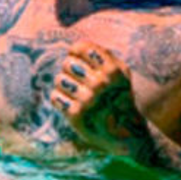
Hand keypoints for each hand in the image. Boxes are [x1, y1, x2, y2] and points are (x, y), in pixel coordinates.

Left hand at [51, 41, 151, 157]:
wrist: (125, 131)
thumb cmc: (118, 95)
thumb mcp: (120, 72)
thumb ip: (102, 55)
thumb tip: (75, 48)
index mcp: (112, 70)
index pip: (81, 48)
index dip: (76, 52)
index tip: (79, 60)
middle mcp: (100, 84)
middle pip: (67, 63)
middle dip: (70, 70)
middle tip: (79, 80)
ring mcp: (88, 100)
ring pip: (59, 79)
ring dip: (65, 85)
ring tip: (75, 92)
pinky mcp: (76, 115)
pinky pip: (55, 96)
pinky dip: (60, 100)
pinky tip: (71, 104)